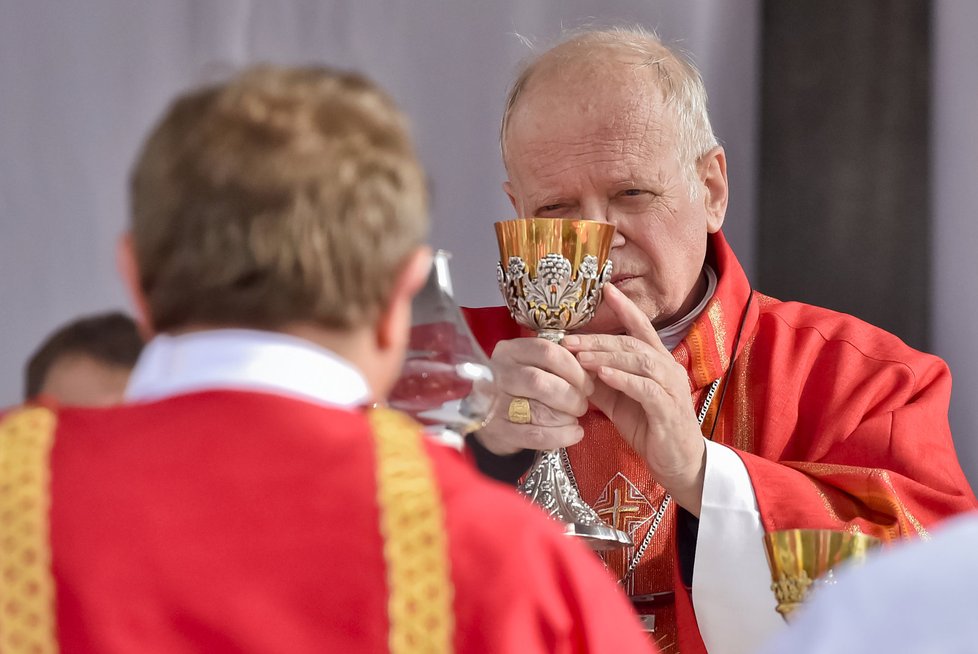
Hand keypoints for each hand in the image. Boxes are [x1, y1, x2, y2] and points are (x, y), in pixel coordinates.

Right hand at [475, 336, 593, 455]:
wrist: (489, 414)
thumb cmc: (520, 386)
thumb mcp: (533, 365)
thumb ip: (558, 365)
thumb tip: (593, 371)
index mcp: (510, 351)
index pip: (547, 352)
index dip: (574, 369)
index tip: (588, 384)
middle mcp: (498, 373)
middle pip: (540, 382)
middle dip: (570, 396)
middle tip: (581, 404)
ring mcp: (494, 403)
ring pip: (538, 410)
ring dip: (566, 417)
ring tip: (575, 419)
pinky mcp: (498, 430)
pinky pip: (535, 435)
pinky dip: (560, 436)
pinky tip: (574, 434)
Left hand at [562, 284, 706, 514]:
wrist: (677, 463)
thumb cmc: (650, 428)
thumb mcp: (619, 401)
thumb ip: (601, 381)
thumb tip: (572, 364)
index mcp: (657, 362)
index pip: (641, 328)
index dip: (625, 308)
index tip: (605, 289)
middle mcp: (667, 369)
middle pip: (633, 343)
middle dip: (599, 339)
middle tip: (569, 339)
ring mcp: (670, 388)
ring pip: (639, 361)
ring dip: (608, 356)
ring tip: (580, 355)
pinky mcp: (667, 410)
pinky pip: (645, 388)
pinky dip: (623, 379)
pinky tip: (603, 375)